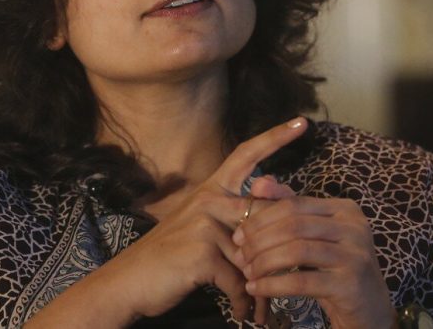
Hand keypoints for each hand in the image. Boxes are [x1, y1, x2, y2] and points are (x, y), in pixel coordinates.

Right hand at [93, 117, 307, 322]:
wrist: (129, 282)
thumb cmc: (171, 257)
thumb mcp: (202, 229)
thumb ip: (234, 218)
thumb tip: (272, 206)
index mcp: (210, 189)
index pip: (246, 155)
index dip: (274, 137)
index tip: (302, 122)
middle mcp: (208, 199)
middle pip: (265, 213)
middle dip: (279, 249)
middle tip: (282, 276)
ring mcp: (204, 224)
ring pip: (255, 254)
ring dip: (260, 285)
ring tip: (260, 306)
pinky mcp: (203, 252)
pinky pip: (240, 280)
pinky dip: (243, 301)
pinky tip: (243, 313)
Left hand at [233, 178, 395, 328]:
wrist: (368, 309)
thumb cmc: (335, 269)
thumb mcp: (314, 236)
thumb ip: (289, 209)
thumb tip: (259, 182)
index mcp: (345, 209)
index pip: (294, 205)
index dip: (261, 218)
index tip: (238, 235)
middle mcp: (355, 227)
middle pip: (293, 225)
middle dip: (259, 240)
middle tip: (239, 256)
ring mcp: (355, 255)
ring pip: (296, 251)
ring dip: (264, 262)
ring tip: (247, 273)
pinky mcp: (350, 284)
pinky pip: (301, 281)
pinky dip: (273, 285)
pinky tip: (256, 289)